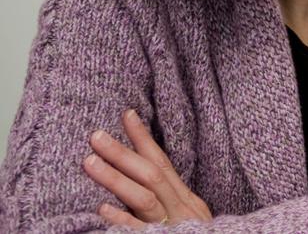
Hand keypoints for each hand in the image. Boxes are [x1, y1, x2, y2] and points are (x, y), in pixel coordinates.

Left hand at [82, 109, 212, 228]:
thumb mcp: (188, 218)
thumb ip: (170, 200)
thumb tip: (141, 177)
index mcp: (187, 200)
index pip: (163, 163)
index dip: (143, 138)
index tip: (126, 115)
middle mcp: (183, 209)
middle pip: (151, 175)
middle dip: (123, 153)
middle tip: (95, 136)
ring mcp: (174, 227)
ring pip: (144, 197)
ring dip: (115, 178)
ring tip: (89, 161)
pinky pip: (140, 231)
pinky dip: (122, 219)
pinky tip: (102, 209)